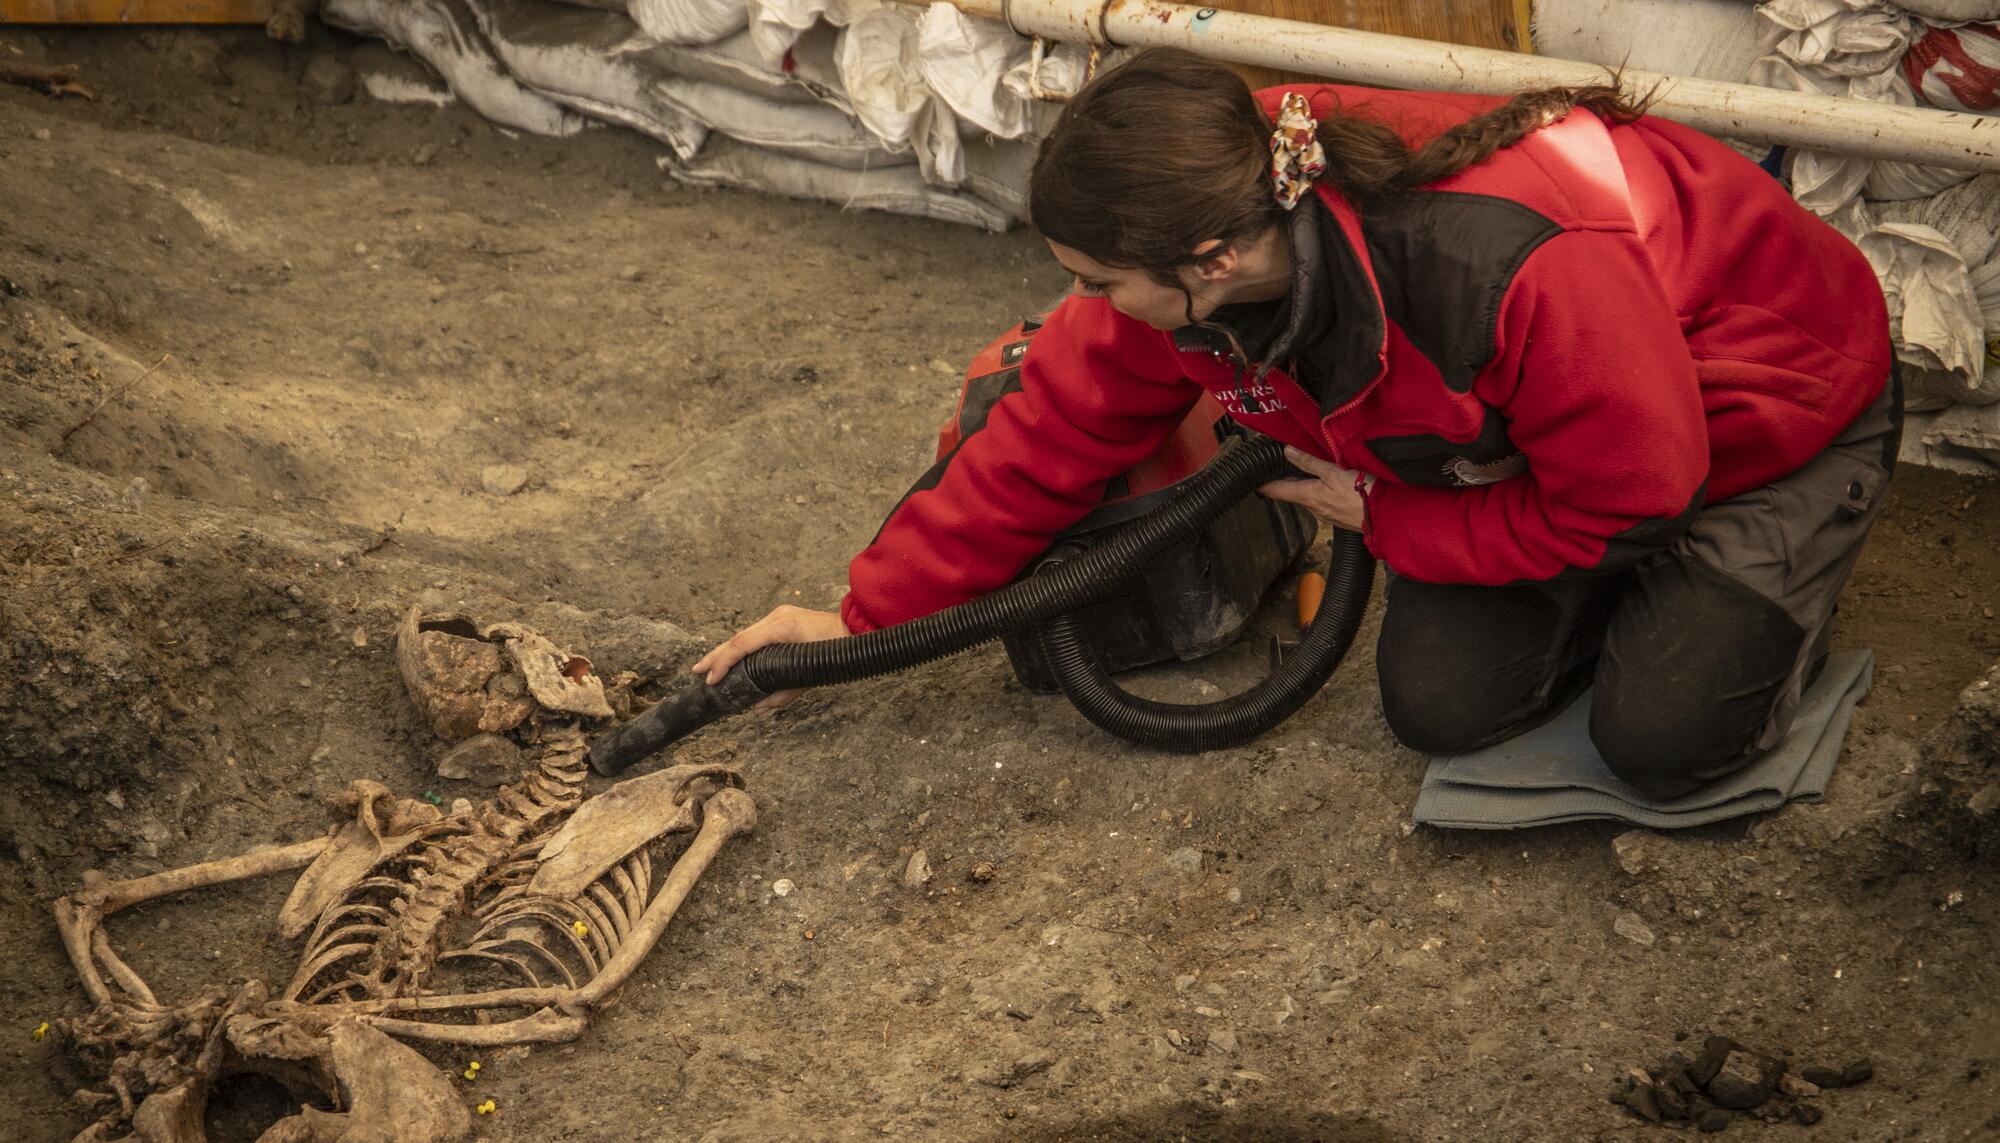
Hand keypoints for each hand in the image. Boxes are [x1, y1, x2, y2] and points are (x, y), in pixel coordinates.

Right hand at [691, 604, 846, 710]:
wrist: (856, 629)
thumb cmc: (836, 651)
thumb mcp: (810, 676)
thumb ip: (782, 693)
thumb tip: (757, 708)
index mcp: (782, 628)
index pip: (742, 644)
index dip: (723, 662)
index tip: (710, 679)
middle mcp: (777, 618)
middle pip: (738, 637)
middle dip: (716, 656)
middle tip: (697, 672)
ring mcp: (779, 615)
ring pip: (744, 635)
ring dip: (726, 651)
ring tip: (708, 666)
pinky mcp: (782, 617)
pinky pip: (755, 634)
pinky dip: (741, 647)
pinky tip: (731, 657)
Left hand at [1259, 445, 1369, 531]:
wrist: (1387, 516)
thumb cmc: (1362, 493)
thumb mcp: (1333, 471)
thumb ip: (1309, 462)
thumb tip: (1287, 452)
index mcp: (1308, 496)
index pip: (1277, 491)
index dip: (1263, 485)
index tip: (1253, 480)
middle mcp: (1313, 508)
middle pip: (1292, 494)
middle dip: (1283, 482)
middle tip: (1275, 469)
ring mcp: (1326, 514)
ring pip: (1308, 498)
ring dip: (1302, 487)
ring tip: (1300, 473)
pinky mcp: (1338, 516)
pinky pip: (1322, 503)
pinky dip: (1318, 493)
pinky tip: (1325, 485)